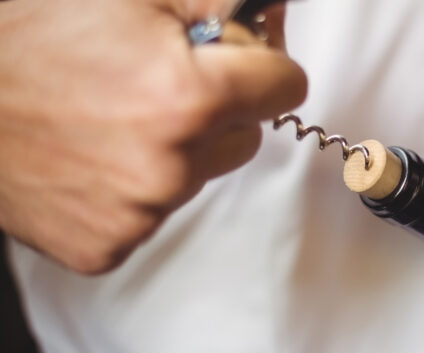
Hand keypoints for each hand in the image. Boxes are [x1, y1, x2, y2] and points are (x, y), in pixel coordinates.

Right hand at [0, 0, 305, 273]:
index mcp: (188, 97)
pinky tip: (94, 156)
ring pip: (200, 175)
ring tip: (113, 117)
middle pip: (246, 136)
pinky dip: (137, 187)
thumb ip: (218, 4)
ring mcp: (139, 212)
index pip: (286, 87)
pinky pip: (156, 211)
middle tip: (159, 85)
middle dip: (220, 109)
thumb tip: (270, 14)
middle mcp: (170, 165)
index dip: (265, 67)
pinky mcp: (107, 245)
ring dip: (176, 148)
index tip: (244, 64)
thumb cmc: (27, 35)